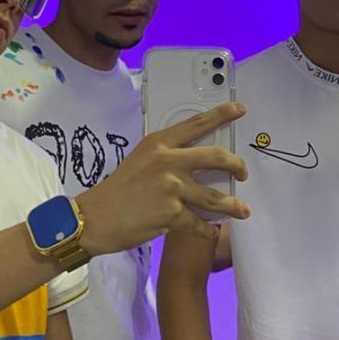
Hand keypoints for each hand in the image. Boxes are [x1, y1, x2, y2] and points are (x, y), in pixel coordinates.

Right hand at [80, 103, 250, 250]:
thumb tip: (194, 163)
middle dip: (237, 165)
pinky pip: (200, 223)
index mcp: (159, 144)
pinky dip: (208, 229)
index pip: (196, 124)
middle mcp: (168, 161)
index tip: (240, 109)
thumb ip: (166, 157)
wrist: (95, 218)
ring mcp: (172, 188)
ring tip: (243, 210)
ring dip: (234, 205)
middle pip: (216, 157)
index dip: (221, 114)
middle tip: (243, 173)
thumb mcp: (140, 160)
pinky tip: (211, 231)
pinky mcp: (172, 214)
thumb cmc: (117, 190)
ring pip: (216, 197)